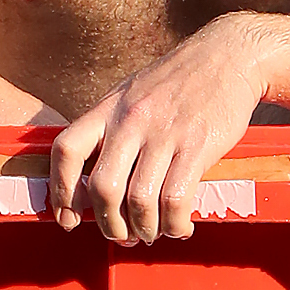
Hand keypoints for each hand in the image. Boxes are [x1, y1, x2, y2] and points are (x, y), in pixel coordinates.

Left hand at [50, 17, 271, 242]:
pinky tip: (178, 225)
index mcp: (109, 108)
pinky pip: (176, 199)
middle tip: (121, 234)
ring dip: (144, 228)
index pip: (66, 149)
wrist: (228, 55)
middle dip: (109, 223)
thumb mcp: (132, 92)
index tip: (69, 216)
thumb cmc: (178, 79)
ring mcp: (165, 133)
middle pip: (103, 186)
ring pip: (140, 199)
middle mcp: (132, 120)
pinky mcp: (198, 145)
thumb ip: (111, 128)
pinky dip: (174, 223)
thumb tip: (93, 178)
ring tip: (151, 232)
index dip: (60, 190)